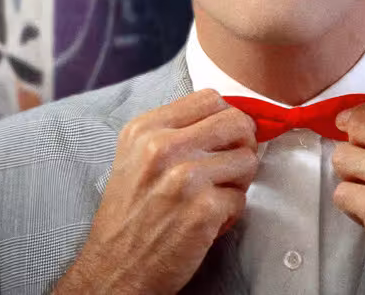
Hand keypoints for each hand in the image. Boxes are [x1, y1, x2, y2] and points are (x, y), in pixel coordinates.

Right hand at [55, 89, 258, 294]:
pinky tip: (205, 222)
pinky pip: (242, 199)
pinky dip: (229, 214)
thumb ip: (172, 132)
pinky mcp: (203, 209)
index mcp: (145, 129)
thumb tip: (224, 118)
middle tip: (229, 166)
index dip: (225, 118)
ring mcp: (184, 177)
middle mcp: (162, 146)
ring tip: (211, 197)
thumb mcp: (134, 157)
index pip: (210, 98)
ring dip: (237, 182)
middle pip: (236, 122)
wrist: (116, 266)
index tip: (223, 138)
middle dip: (242, 145)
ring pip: (248, 160)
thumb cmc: (129, 216)